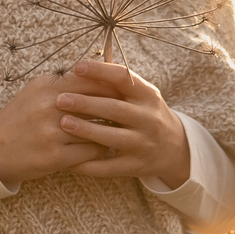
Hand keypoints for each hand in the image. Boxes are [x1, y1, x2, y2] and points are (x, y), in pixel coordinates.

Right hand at [0, 68, 117, 184]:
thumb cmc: (21, 116)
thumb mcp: (37, 90)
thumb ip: (65, 80)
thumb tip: (98, 68)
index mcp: (47, 87)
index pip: (91, 80)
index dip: (112, 86)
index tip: (125, 92)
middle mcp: (50, 107)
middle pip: (98, 103)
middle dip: (117, 108)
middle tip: (130, 111)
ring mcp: (52, 133)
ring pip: (98, 129)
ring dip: (111, 130)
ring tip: (121, 129)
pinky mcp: (55, 157)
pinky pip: (91, 151)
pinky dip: (101, 149)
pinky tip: (105, 147)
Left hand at [56, 60, 189, 184]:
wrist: (174, 148)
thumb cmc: (145, 114)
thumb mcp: (140, 95)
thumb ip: (117, 83)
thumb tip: (80, 66)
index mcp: (148, 96)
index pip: (124, 78)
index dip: (99, 71)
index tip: (76, 67)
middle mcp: (149, 119)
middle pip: (114, 109)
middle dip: (85, 103)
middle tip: (60, 99)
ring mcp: (143, 144)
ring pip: (112, 137)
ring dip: (86, 130)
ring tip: (63, 122)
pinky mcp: (135, 166)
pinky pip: (108, 167)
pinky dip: (87, 164)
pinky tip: (68, 160)